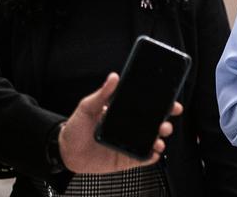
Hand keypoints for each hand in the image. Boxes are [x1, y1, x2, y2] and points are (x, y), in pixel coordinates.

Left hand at [58, 72, 182, 172]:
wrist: (65, 152)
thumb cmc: (76, 128)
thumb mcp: (87, 107)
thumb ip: (101, 93)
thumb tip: (114, 77)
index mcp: (123, 113)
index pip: (145, 107)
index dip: (161, 104)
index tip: (171, 100)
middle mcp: (129, 128)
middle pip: (153, 123)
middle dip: (165, 121)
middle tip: (169, 118)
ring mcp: (129, 143)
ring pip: (152, 141)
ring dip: (160, 138)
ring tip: (159, 138)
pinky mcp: (126, 159)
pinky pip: (143, 159)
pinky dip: (151, 156)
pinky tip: (154, 152)